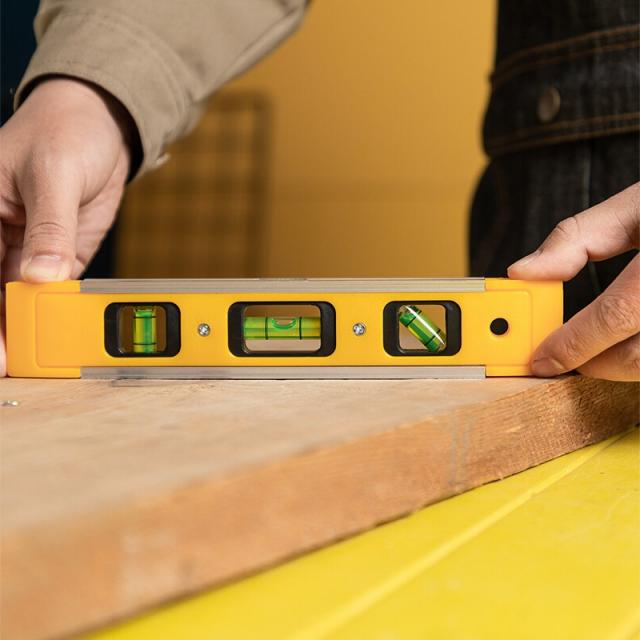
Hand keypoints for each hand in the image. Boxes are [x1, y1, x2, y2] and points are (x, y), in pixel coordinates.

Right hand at [0, 77, 134, 375]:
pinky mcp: (58, 260)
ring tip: (29, 361)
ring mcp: (26, 252)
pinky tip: (58, 336)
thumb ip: (50, 228)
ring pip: (16, 300)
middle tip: (8, 365)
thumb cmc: (64, 132)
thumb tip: (42, 276)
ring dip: (24, 329)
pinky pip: (52, 292)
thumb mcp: (54, 174)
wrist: (100, 128)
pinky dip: (54, 314)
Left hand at [508, 182, 639, 381]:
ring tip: (598, 347)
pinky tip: (632, 340)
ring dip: (623, 366)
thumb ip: (578, 238)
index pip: (617, 314)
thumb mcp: (636, 207)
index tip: (542, 358)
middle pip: (639, 356)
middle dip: (593, 363)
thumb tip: (523, 271)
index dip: (574, 343)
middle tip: (564, 354)